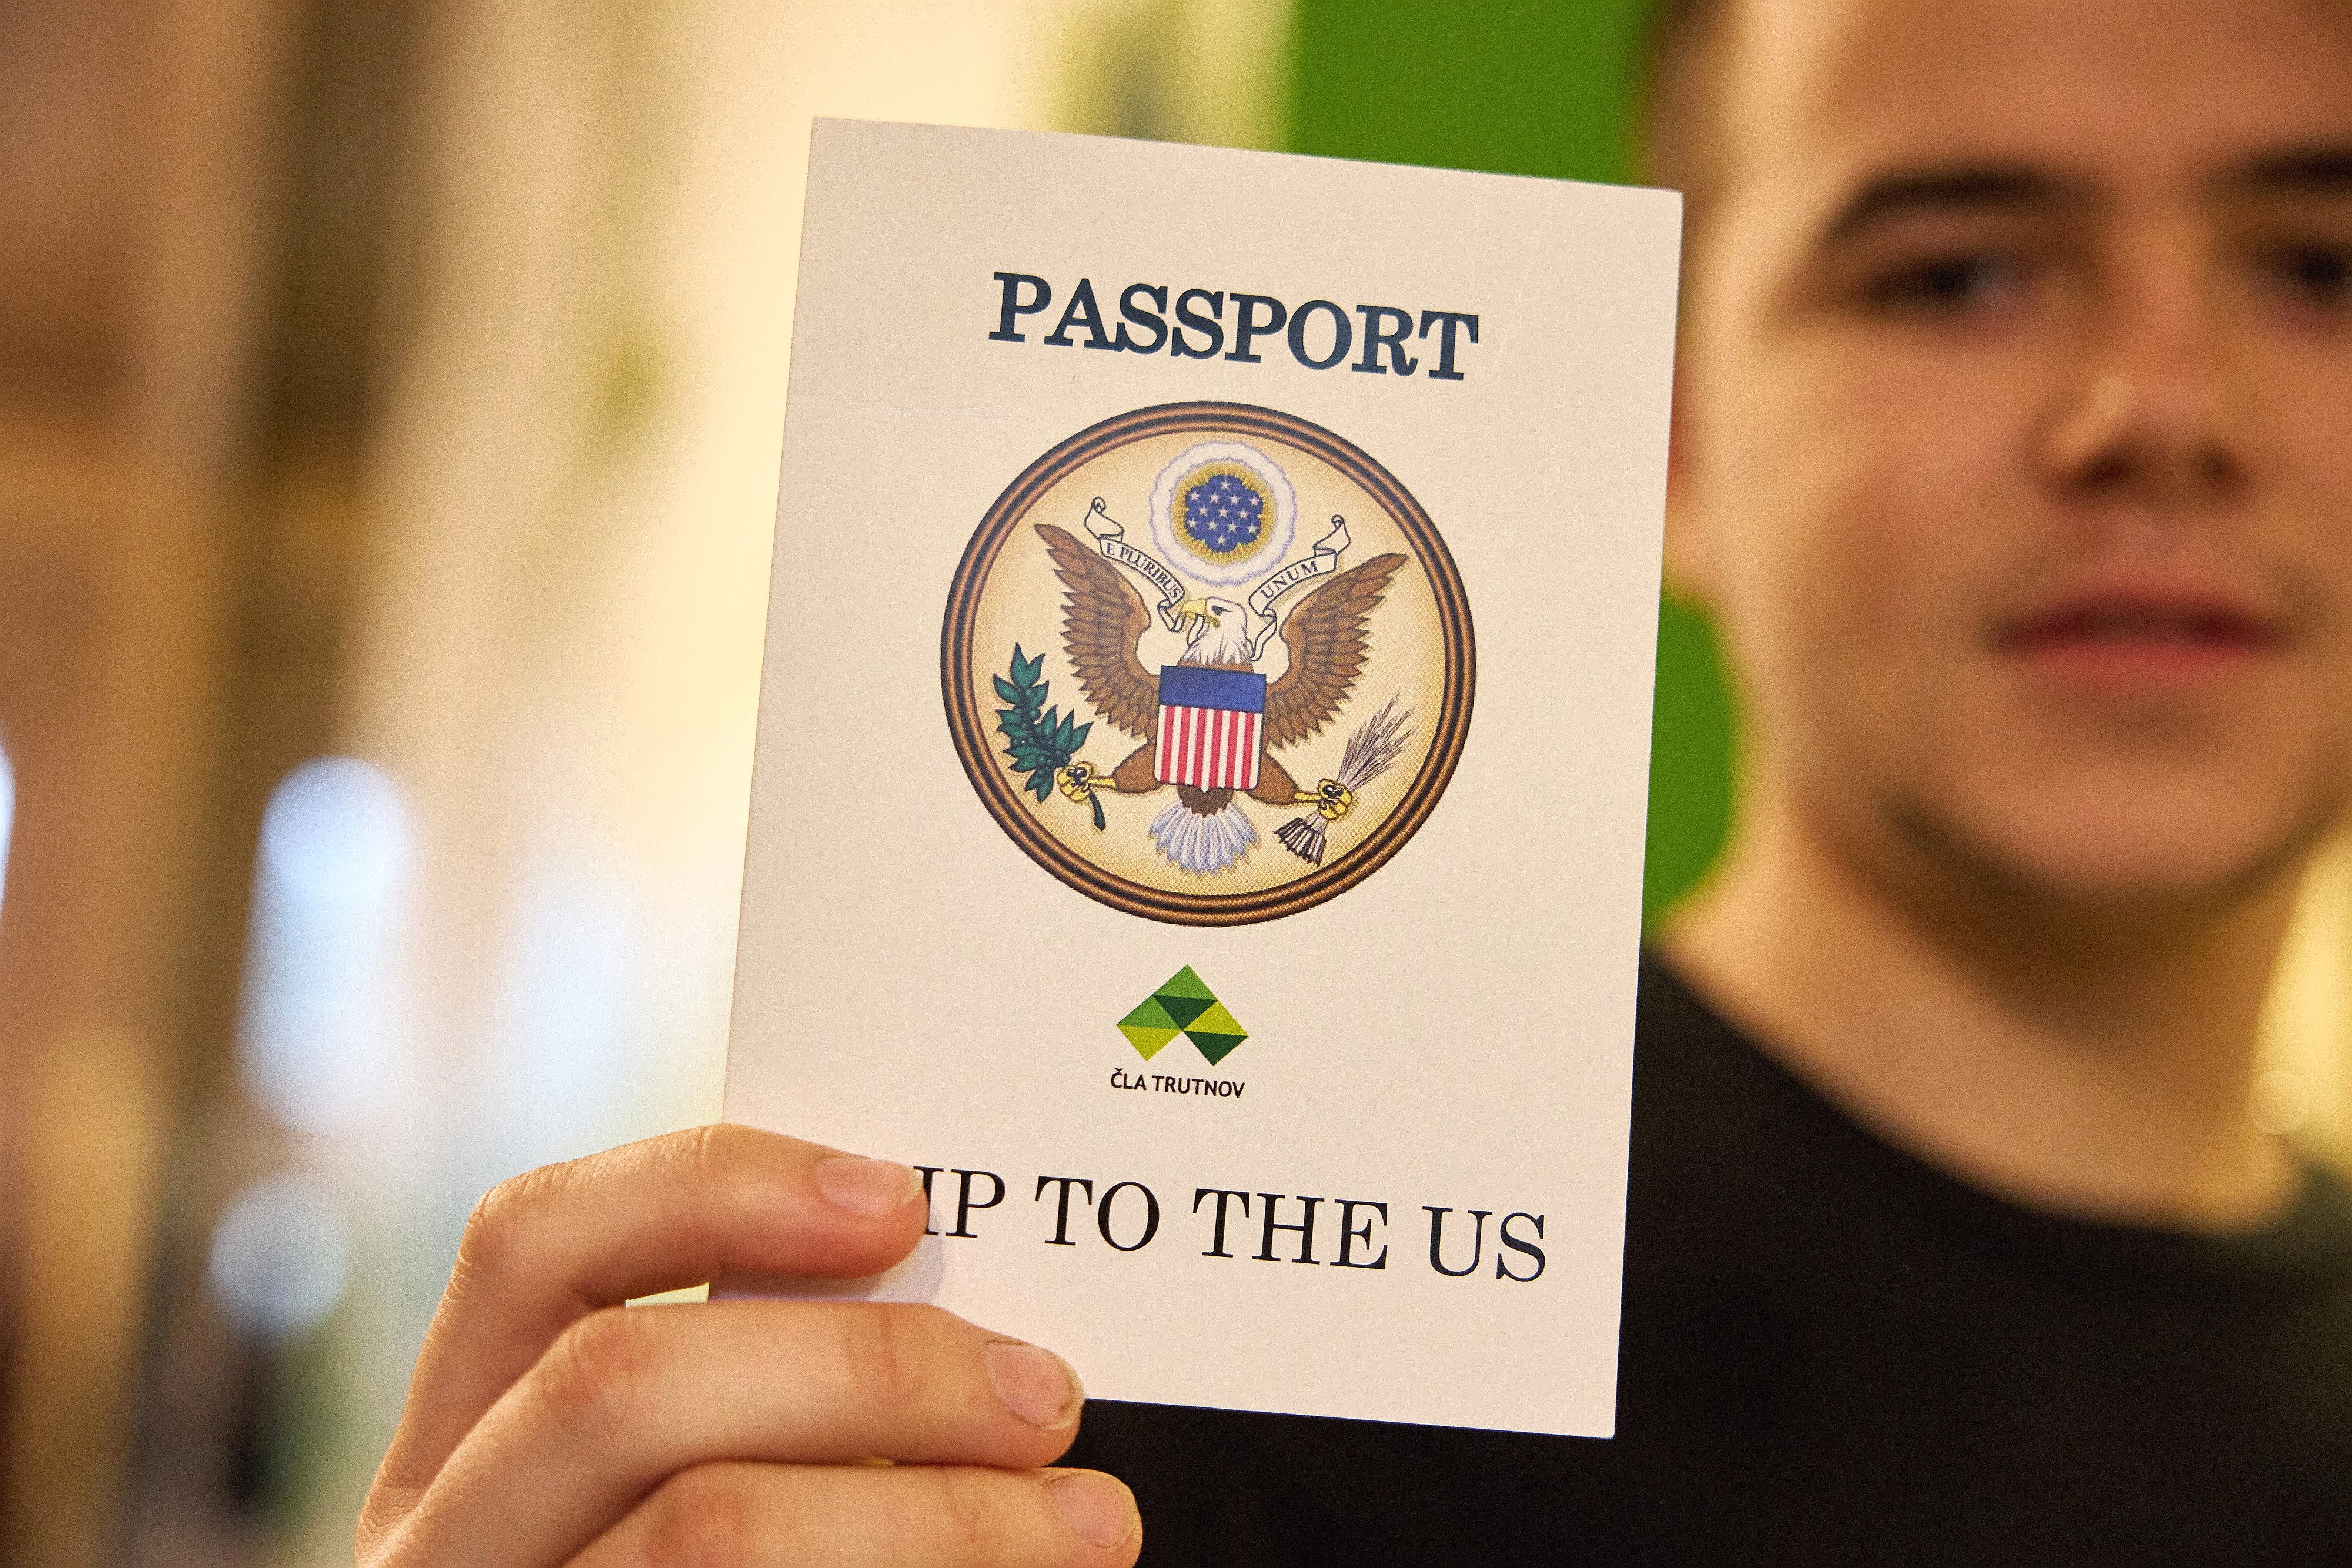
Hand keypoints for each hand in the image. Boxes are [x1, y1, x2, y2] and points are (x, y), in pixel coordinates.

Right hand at [357, 1126, 1140, 1565]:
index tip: (901, 1201)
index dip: (716, 1188)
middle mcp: (442, 1532)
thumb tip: (982, 1323)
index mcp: (461, 1429)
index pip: (533, 1239)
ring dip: (936, 1517)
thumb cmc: (749, 1548)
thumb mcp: (700, 1461)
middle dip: (865, 1368)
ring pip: (704, 1529)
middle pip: (621, 1380)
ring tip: (1086, 1525)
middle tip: (1047, 1397)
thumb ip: (775, 1381)